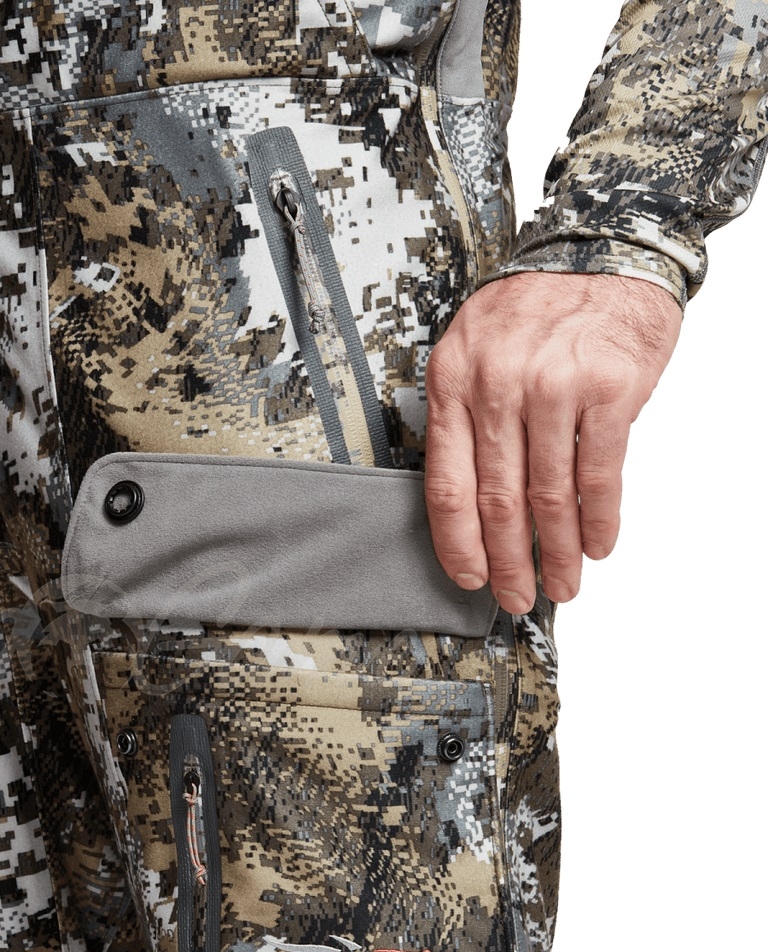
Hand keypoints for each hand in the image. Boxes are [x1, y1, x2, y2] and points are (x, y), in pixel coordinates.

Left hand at [424, 272, 680, 611]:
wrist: (601, 252)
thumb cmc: (533, 310)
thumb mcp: (472, 350)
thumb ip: (463, 419)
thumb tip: (465, 503)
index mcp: (452, 383)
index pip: (446, 484)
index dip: (457, 542)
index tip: (469, 577)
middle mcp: (497, 386)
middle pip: (497, 500)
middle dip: (508, 561)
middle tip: (516, 597)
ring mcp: (553, 387)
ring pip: (550, 496)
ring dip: (560, 552)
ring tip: (564, 584)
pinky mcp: (608, 390)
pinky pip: (599, 473)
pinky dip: (600, 519)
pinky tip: (599, 545)